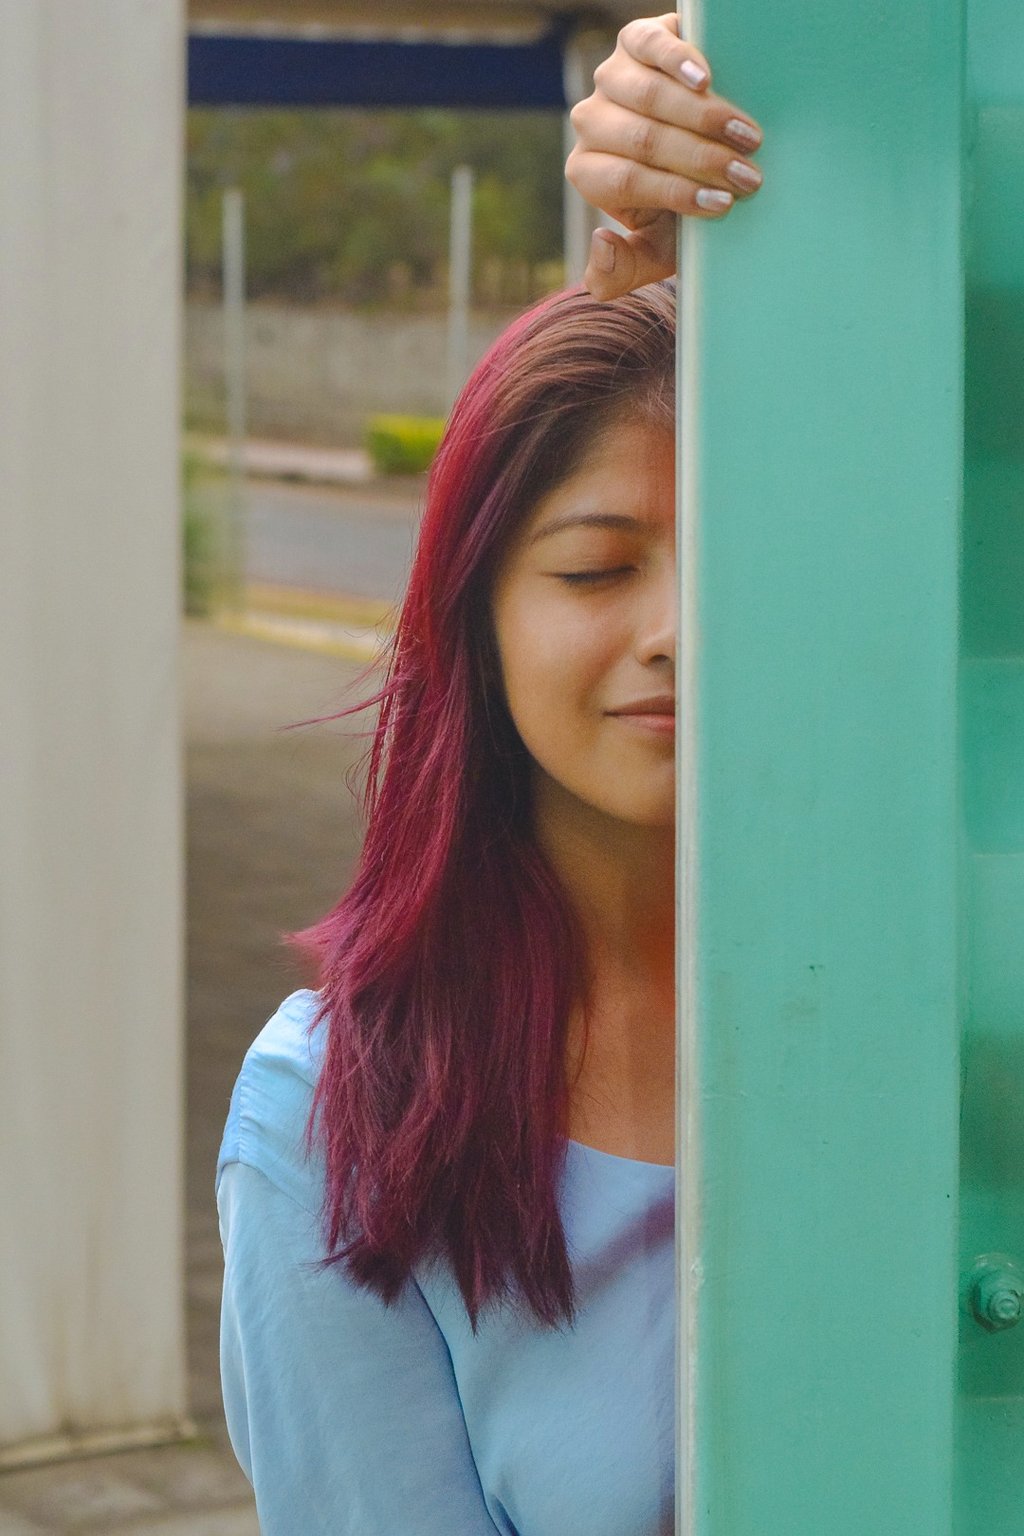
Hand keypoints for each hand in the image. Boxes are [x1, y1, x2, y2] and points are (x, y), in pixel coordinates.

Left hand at [565, 13, 764, 297]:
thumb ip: (621, 270)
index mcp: (588, 172)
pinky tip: (707, 79)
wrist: (701, 145)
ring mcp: (611, 77)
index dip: (677, 192)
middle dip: (700, 159)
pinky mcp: (634, 40)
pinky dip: (678, 61)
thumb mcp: (653, 250)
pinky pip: (649, 46)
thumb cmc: (677, 206)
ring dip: (704, 118)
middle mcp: (591, 123)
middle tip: (748, 175)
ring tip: (748, 136)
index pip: (627, 181)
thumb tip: (600, 243)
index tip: (725, 204)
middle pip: (642, 139)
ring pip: (650, 95)